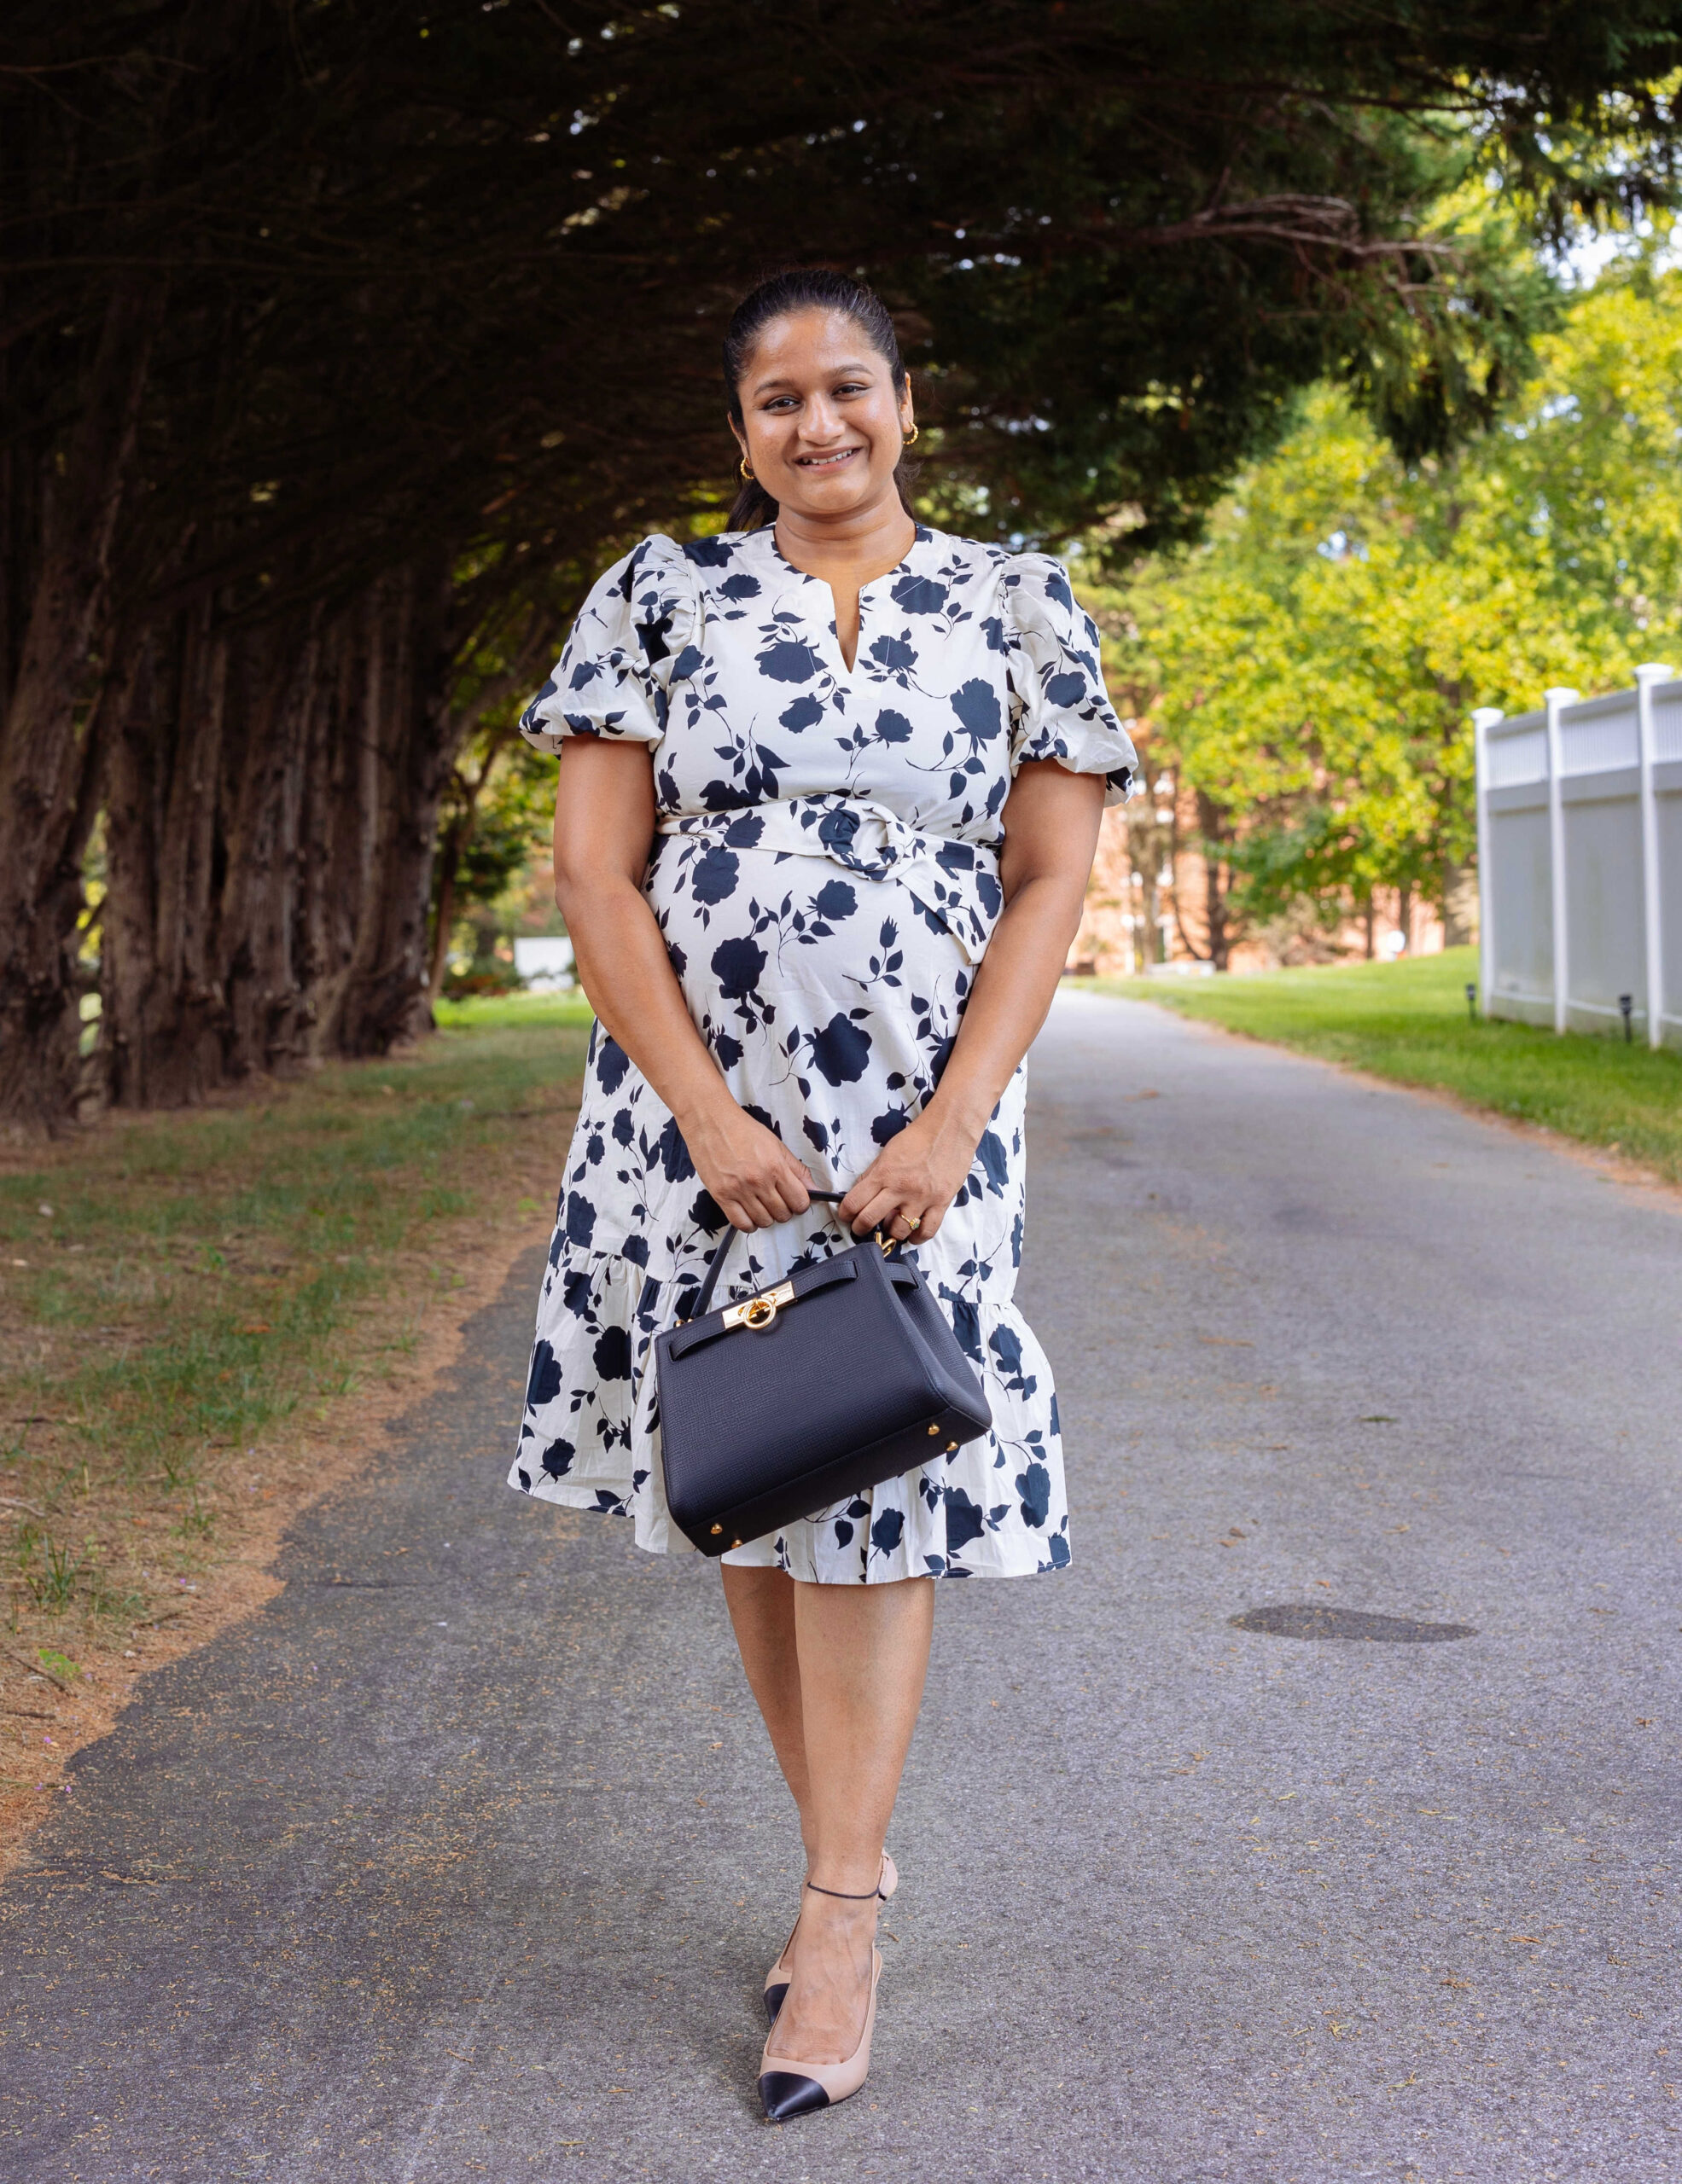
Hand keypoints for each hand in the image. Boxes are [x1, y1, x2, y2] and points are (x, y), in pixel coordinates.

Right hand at [681, 1098, 813, 1232]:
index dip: (799, 1203)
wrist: (711, 1122)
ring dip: (766, 1217)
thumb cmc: (743, 1130)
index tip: (794, 1199)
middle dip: (784, 1211)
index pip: (799, 1201)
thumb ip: (797, 1170)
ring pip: (763, 1221)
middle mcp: (759, 1180)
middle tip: (777, 1200)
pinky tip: (749, 1214)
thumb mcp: (777, 1145)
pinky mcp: (721, 1196)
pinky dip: (749, 1224)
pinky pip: (741, 1223)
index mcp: (776, 1166)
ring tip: (762, 1205)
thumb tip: (815, 1190)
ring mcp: (739, 1190)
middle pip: (782, 1214)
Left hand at [838, 1107, 978, 1245]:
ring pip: (899, 1231)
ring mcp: (922, 1198)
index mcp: (884, 1173)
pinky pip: (927, 1231)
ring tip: (890, 1228)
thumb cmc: (917, 1139)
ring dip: (890, 1233)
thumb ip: (872, 1176)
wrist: (949, 1130)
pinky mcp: (941, 1203)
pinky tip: (912, 1234)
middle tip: (861, 1228)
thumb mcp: (887, 1153)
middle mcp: (901, 1188)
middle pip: (870, 1220)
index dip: (846, 1213)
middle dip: (861, 1228)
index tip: (847, 1216)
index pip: (854, 1202)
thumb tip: (857, 1195)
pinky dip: (917, 1238)